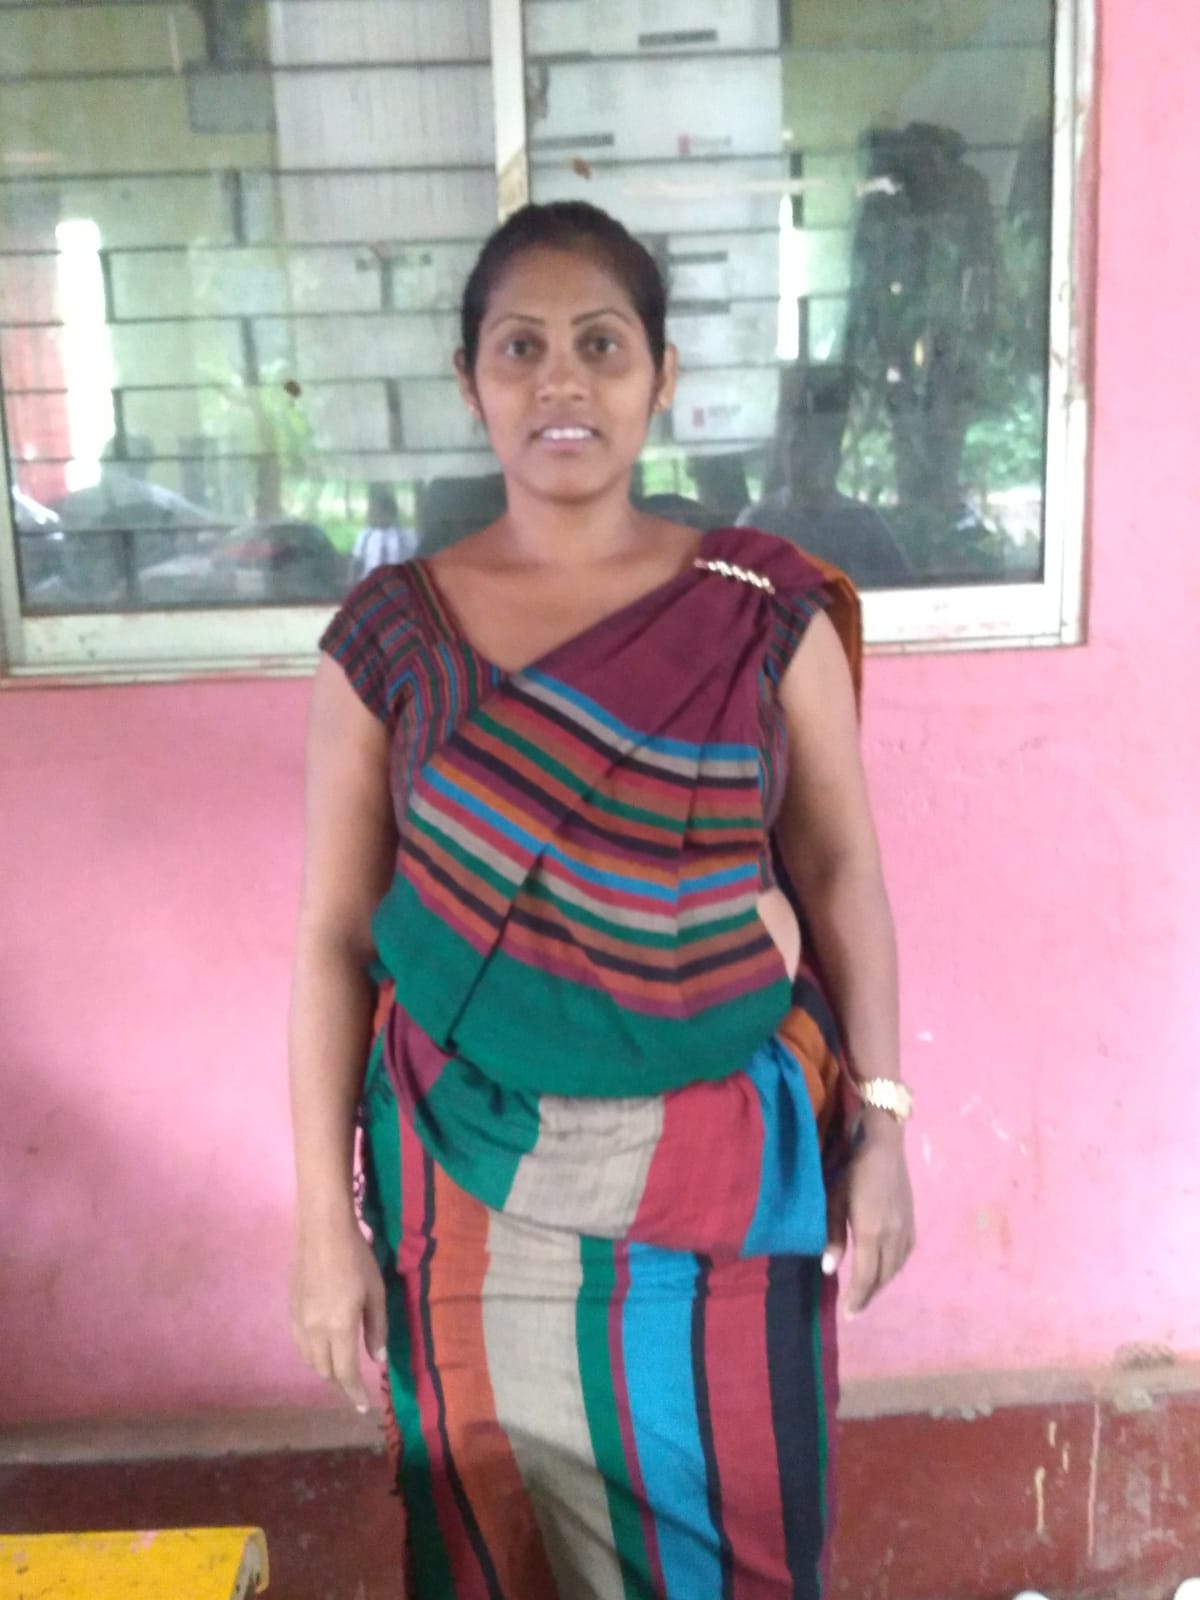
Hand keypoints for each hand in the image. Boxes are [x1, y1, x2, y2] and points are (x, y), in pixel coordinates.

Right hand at [290, 1211, 387, 1411]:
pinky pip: (300, 1346)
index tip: (364, 1407)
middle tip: (356, 1384)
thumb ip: (376, 1328)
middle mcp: (314, 1332)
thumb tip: (377, 1359)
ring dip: (326, 1370)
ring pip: (310, 1361)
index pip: (346, 1373)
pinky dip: (312, 1355)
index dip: (355, 1394)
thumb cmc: (356, 1259)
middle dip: (341, 1383)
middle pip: (325, 1371)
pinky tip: (323, 1348)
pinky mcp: (291, 1312)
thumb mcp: (375, 1293)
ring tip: (341, 1368)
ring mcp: (299, 1322)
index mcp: (339, 1328)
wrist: (322, 1232)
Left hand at [822, 1115, 914, 1315]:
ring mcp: (905, 1229)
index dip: (858, 1298)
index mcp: (871, 1233)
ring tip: (868, 1291)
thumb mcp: (834, 1201)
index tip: (849, 1315)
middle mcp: (893, 1237)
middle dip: (869, 1295)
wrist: (884, 1146)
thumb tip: (829, 1270)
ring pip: (896, 1268)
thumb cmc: (852, 1171)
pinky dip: (894, 1268)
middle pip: (883, 1277)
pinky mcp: (911, 1221)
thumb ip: (832, 1236)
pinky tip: (886, 1268)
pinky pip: (905, 1255)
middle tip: (856, 1308)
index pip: (865, 1276)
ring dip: (882, 1283)